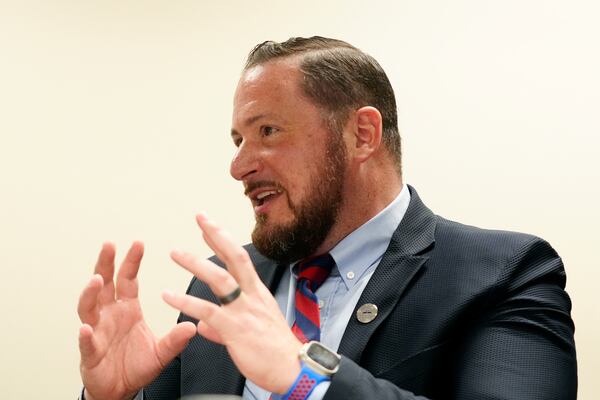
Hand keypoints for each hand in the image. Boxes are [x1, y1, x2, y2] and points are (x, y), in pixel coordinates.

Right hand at [78, 242, 196, 399]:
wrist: (120, 391)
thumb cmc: (137, 367)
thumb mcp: (162, 352)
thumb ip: (175, 340)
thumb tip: (192, 326)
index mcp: (128, 310)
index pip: (128, 280)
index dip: (132, 262)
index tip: (138, 243)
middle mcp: (109, 315)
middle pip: (104, 284)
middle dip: (105, 264)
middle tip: (109, 246)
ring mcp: (98, 332)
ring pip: (88, 308)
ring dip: (90, 293)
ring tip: (96, 280)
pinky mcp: (90, 353)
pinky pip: (86, 342)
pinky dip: (85, 336)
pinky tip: (86, 328)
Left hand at [162, 213, 302, 393]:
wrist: (292, 370)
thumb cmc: (276, 352)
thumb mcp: (252, 332)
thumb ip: (222, 327)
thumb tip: (205, 326)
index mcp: (258, 294)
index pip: (239, 260)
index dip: (223, 241)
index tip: (209, 227)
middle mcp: (252, 296)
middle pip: (235, 258)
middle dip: (217, 235)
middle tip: (200, 219)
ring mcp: (244, 311)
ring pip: (220, 279)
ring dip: (196, 263)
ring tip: (176, 253)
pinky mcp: (235, 328)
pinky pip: (208, 311)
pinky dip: (187, 302)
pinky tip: (170, 296)